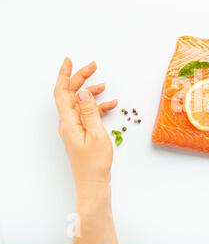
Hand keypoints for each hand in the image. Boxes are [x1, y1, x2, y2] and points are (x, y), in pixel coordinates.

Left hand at [54, 57, 117, 187]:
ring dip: (91, 92)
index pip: (62, 92)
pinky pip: (88, 113)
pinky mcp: (81, 132)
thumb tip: (83, 92)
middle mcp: (68, 122)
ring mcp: (74, 127)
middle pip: (70, 94)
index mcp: (69, 121)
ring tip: (104, 85)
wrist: (93, 183)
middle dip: (81, 78)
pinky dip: (98, 106)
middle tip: (93, 66)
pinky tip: (111, 105)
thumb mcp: (96, 133)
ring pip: (80, 102)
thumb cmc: (95, 162)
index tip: (70, 60)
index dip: (65, 74)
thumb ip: (90, 111)